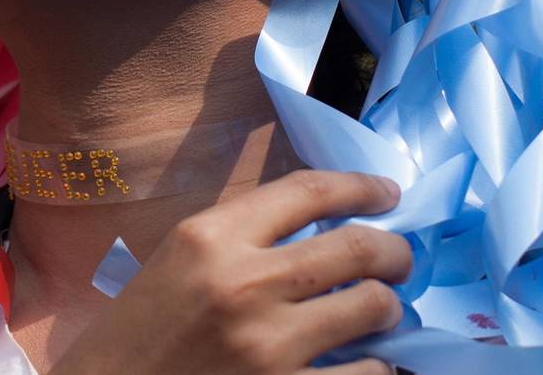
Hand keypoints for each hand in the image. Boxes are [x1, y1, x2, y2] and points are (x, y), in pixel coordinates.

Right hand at [51, 170, 409, 374]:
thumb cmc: (141, 333)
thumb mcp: (179, 261)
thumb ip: (244, 237)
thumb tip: (328, 227)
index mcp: (211, 236)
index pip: (309, 191)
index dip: (361, 187)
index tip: (388, 193)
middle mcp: (243, 282)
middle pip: (356, 245)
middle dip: (395, 251)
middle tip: (401, 261)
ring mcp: (267, 343)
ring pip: (373, 306)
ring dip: (389, 308)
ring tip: (382, 313)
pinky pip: (367, 372)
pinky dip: (379, 364)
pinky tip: (369, 361)